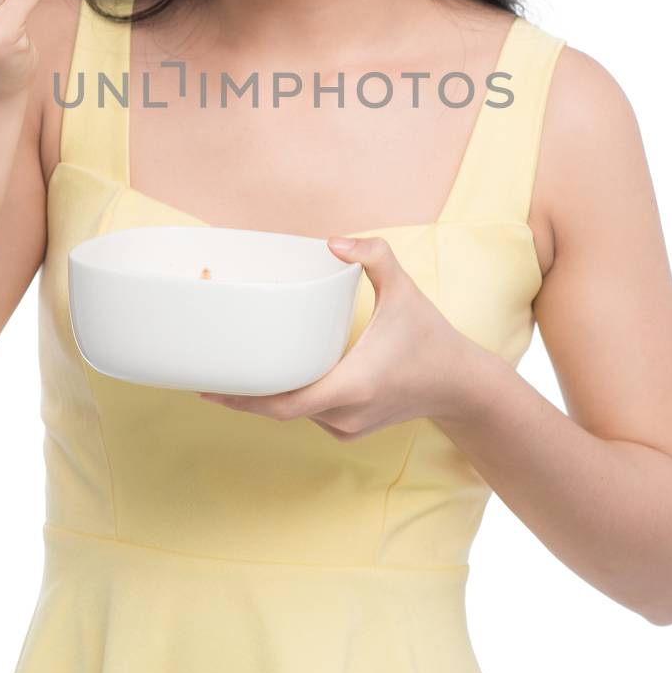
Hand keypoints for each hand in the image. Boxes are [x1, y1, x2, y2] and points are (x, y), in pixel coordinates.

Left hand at [199, 236, 476, 439]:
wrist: (460, 384)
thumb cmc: (430, 337)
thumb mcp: (404, 289)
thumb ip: (372, 257)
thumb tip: (332, 241)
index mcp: (350, 385)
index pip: (283, 404)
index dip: (243, 399)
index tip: (211, 388)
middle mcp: (344, 414)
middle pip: (279, 410)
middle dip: (245, 394)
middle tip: (212, 373)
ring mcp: (346, 427)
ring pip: (295, 413)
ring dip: (271, 395)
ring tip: (243, 369)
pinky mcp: (350, 431)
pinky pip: (311, 415)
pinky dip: (295, 398)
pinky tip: (285, 377)